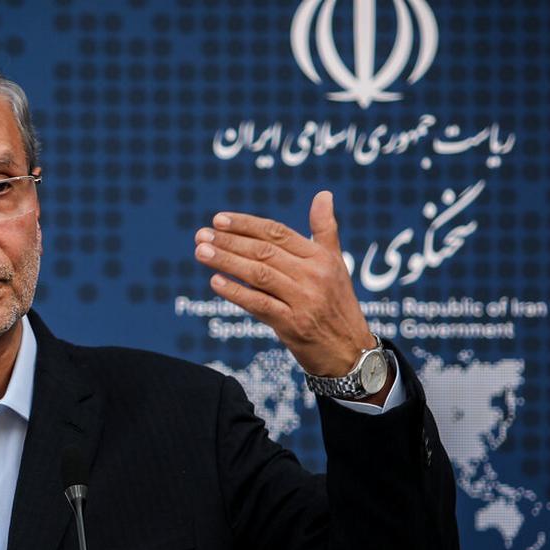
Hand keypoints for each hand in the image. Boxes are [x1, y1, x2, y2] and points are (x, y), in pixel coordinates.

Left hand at [194, 191, 373, 376]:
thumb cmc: (338, 304)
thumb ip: (325, 229)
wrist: (350, 352)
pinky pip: (259, 304)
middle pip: (264, 251)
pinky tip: (215, 282)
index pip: (276, 233)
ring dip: (226, 261)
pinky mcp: (293, 324)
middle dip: (229, 241)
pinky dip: (236, 292)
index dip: (245, 224)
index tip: (218, 219)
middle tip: (201, 235)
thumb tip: (323, 194)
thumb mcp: (336, 264)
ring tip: (201, 252)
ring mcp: (303, 300)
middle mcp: (313, 275)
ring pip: (258, 274)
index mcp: (320, 257)